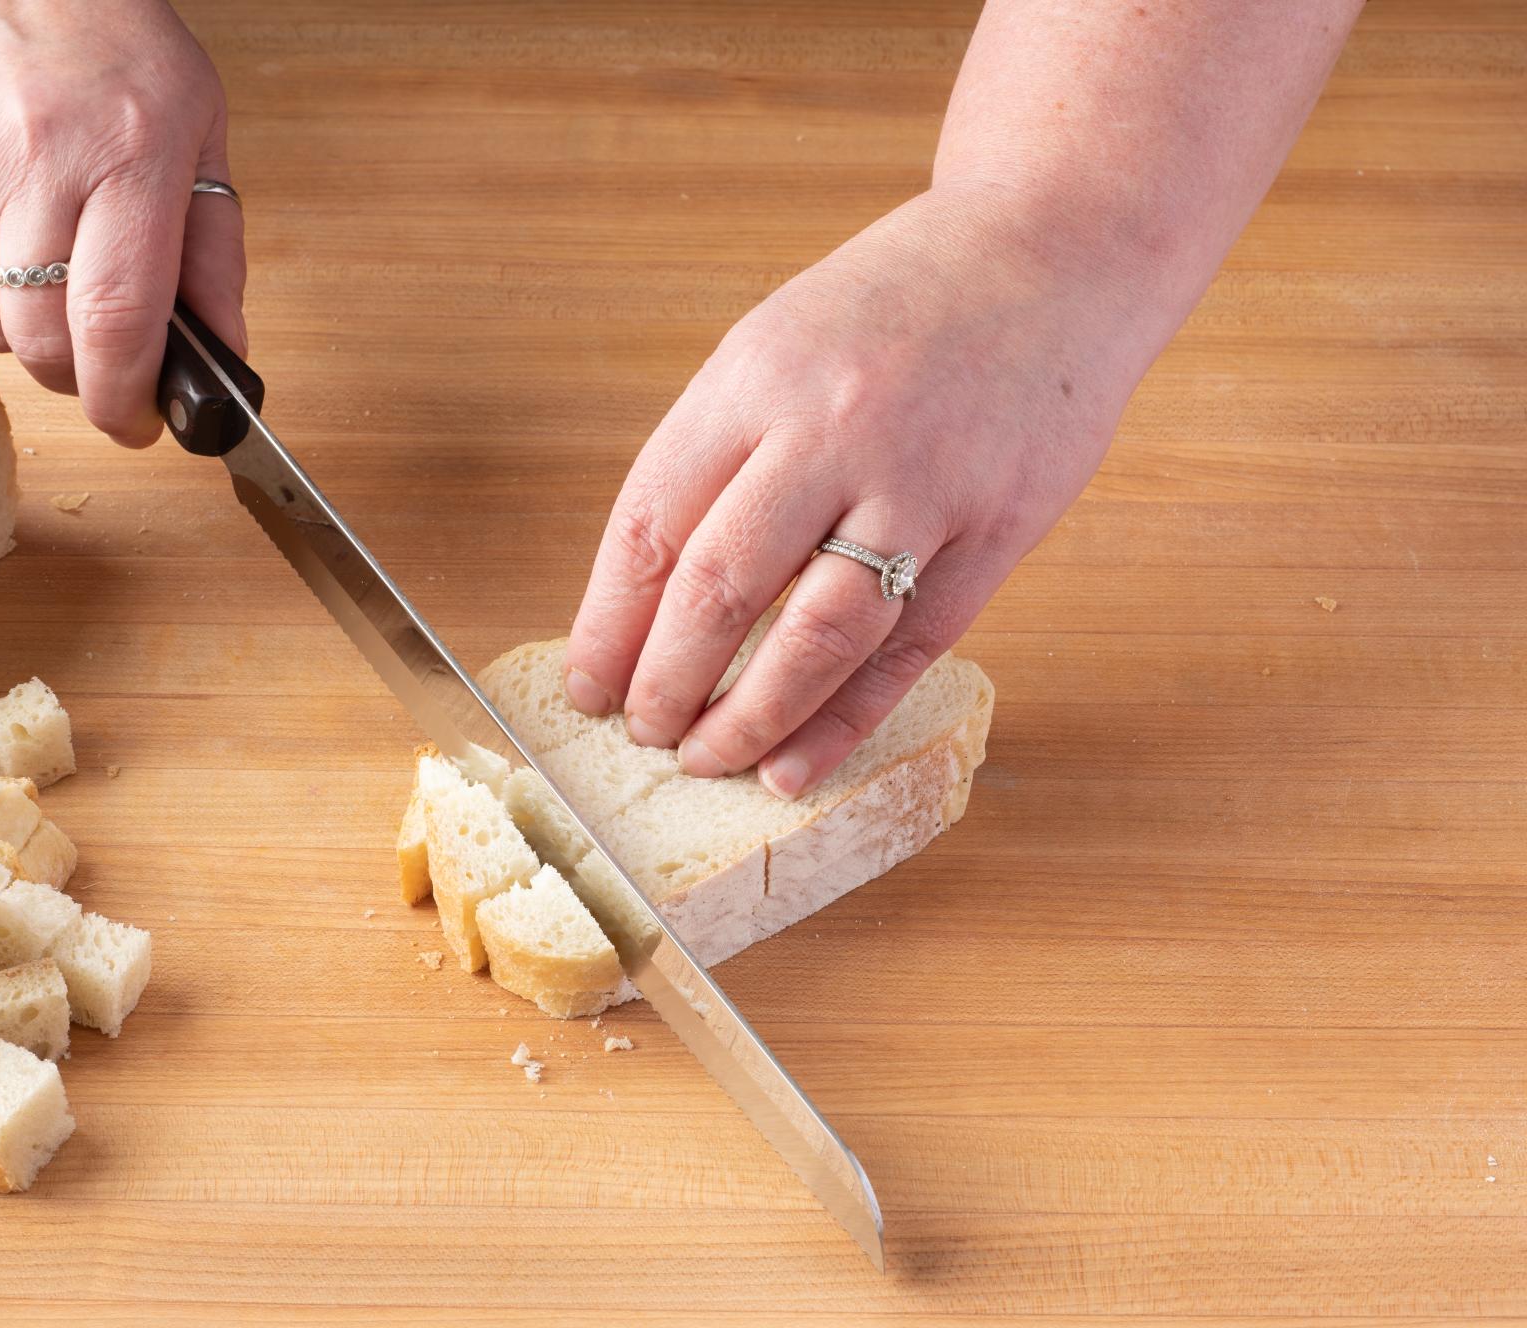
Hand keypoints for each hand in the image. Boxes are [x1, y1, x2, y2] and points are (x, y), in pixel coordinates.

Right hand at [0, 0, 243, 444]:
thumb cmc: (106, 44)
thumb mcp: (197, 125)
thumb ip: (214, 248)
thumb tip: (226, 353)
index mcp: (128, 152)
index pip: (118, 318)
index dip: (126, 396)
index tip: (139, 425)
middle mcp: (37, 160)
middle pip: (45, 338)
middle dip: (77, 382)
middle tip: (101, 372)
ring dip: (25, 337)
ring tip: (54, 288)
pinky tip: (5, 235)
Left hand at [564, 186, 1157, 797]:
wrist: (1055, 249)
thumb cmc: (897, 305)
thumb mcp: (777, 342)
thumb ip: (719, 453)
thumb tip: (649, 595)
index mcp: (755, 378)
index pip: (651, 523)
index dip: (608, 623)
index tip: (586, 686)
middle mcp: (831, 429)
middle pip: (719, 587)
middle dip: (665, 683)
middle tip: (644, 732)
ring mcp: (921, 483)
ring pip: (814, 635)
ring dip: (748, 717)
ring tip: (708, 760)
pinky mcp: (996, 530)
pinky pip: (908, 650)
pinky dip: (844, 720)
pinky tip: (795, 765)